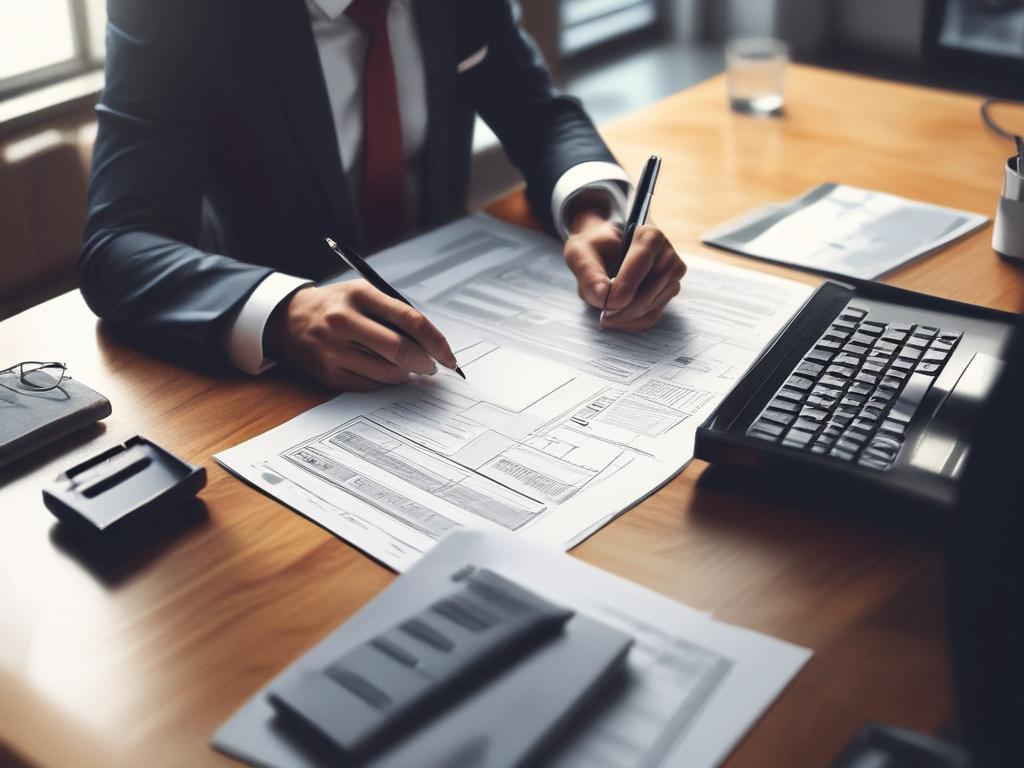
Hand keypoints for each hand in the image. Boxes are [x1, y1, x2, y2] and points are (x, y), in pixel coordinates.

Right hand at [265, 281, 457, 390]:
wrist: (289, 318)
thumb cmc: (337, 306)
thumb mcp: (364, 295)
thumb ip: (396, 314)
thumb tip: (433, 345)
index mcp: (360, 295)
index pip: (410, 319)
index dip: (436, 341)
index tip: (449, 356)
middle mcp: (344, 321)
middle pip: (399, 350)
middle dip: (424, 363)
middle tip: (432, 367)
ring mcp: (333, 349)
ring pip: (386, 372)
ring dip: (406, 374)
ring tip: (408, 368)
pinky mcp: (327, 373)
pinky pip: (369, 385)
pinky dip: (385, 382)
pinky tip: (386, 373)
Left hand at [563, 202, 685, 331]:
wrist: (605, 248)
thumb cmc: (594, 247)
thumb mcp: (580, 252)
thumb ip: (588, 273)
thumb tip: (602, 297)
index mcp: (649, 235)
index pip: (641, 264)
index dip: (623, 288)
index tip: (605, 304)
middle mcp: (667, 255)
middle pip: (647, 292)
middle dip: (621, 309)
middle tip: (601, 314)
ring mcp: (672, 276)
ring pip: (649, 309)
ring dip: (623, 317)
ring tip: (604, 314)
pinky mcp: (668, 293)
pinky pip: (651, 316)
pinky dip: (631, 323)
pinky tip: (615, 319)